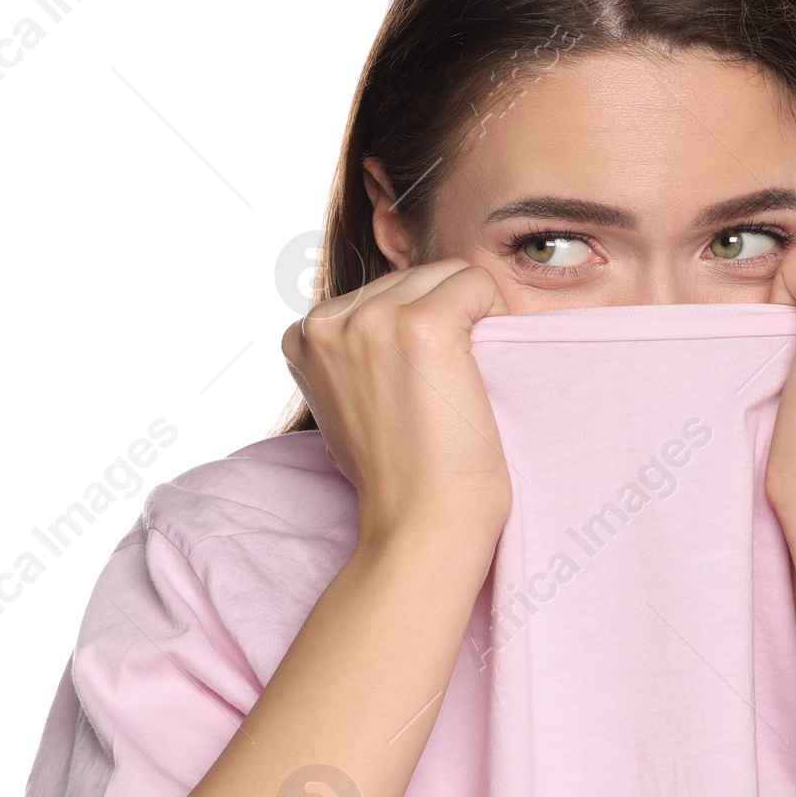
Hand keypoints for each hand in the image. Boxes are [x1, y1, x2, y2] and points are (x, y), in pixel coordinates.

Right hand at [281, 259, 513, 546]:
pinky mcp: (422, 326)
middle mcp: (327, 320)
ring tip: (451, 386)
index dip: (411, 336)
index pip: (381, 291)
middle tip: (436, 393)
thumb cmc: (397, 475)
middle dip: (440, 321)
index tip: (407, 394)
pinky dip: (494, 317)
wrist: (422, 522)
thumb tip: (374, 322)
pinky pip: (478, 284)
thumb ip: (350, 354)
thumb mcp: (347, 402)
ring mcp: (372, 319)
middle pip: (415, 276)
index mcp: (302, 335)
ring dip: (467, 320)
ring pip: (448, 274)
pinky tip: (476, 371)